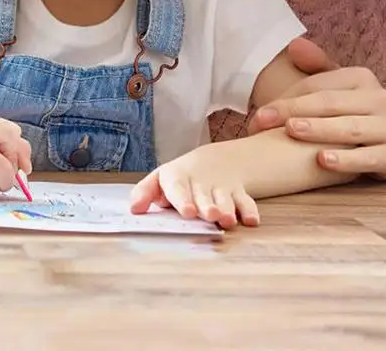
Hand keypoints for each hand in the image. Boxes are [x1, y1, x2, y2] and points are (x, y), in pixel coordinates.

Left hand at [130, 144, 259, 228]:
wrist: (213, 163)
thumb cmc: (180, 178)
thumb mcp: (160, 180)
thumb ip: (145, 193)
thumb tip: (134, 210)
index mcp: (178, 178)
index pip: (179, 188)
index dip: (183, 199)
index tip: (187, 212)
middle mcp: (201, 183)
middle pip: (204, 196)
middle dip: (207, 206)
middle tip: (210, 216)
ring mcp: (221, 187)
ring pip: (225, 199)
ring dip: (228, 209)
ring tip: (227, 220)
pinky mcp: (238, 193)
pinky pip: (246, 201)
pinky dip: (250, 210)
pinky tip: (251, 221)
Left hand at [250, 37, 385, 179]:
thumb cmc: (355, 115)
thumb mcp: (338, 89)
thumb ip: (316, 67)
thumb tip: (294, 45)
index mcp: (362, 77)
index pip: (317, 86)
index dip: (286, 99)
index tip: (258, 115)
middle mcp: (381, 99)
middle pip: (329, 104)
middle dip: (292, 112)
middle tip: (261, 122)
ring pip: (348, 129)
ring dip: (318, 130)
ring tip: (292, 131)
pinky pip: (368, 158)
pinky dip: (346, 160)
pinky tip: (322, 160)